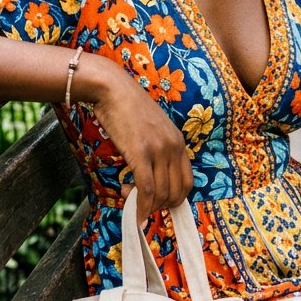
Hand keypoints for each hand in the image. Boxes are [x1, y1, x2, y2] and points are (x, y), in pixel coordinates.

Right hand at [90, 63, 192, 224]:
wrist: (113, 89)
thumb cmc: (128, 108)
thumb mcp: (153, 129)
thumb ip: (158, 150)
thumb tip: (153, 179)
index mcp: (179, 142)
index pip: (188, 182)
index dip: (175, 199)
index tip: (158, 203)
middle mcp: (173, 147)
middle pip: (176, 192)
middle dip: (160, 206)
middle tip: (142, 204)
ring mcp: (158, 150)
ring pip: (161, 194)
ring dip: (146, 206)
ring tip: (130, 198)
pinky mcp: (140, 152)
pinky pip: (145, 188)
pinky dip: (140, 205)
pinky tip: (132, 211)